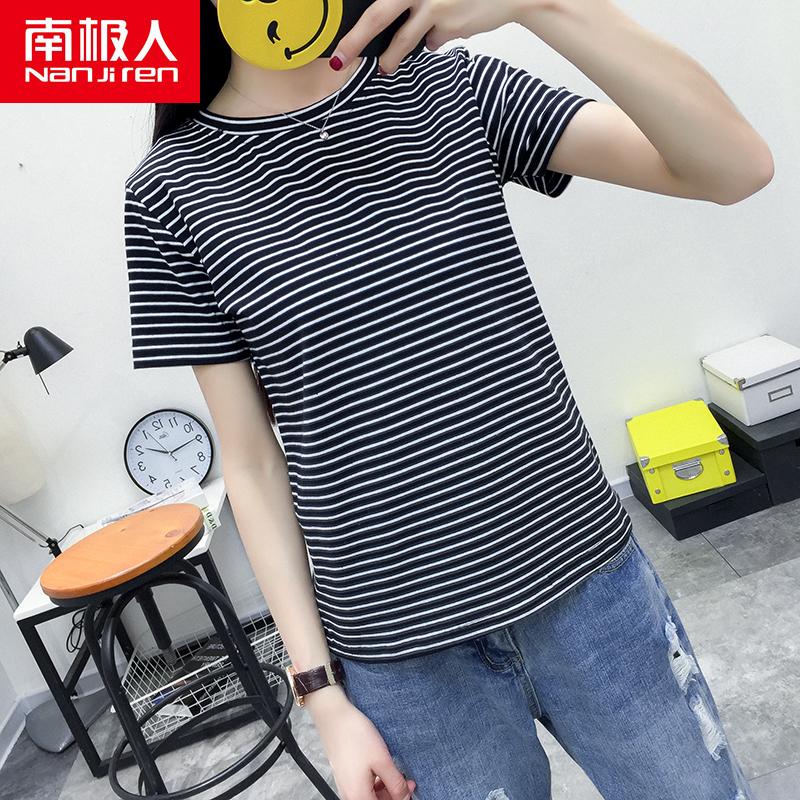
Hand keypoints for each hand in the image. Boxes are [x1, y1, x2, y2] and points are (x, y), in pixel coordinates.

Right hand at [307, 686, 416, 799]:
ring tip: (398, 773)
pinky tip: (383, 770)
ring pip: (371, 795)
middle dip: (394, 795)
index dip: (400, 799)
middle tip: (409, 781)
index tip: (411, 789)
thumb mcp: (382, 761)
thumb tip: (405, 797)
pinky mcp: (345, 776)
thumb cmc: (355, 737)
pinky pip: (363, 787)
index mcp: (358, 797)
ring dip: (386, 788)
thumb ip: (396, 784)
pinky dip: (376, 782)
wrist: (334, 717)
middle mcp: (349, 795)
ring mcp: (346, 785)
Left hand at [330, 0, 526, 73]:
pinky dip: (437, 40)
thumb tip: (394, 29)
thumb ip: (415, 3)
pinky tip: (454, 24)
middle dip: (356, 41)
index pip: (378, 4)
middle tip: (341, 60)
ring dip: (392, 58)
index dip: (358, 25)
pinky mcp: (449, 27)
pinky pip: (432, 42)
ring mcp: (435, 6)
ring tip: (385, 67)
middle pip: (379, 16)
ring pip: (404, 41)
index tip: (340, 43)